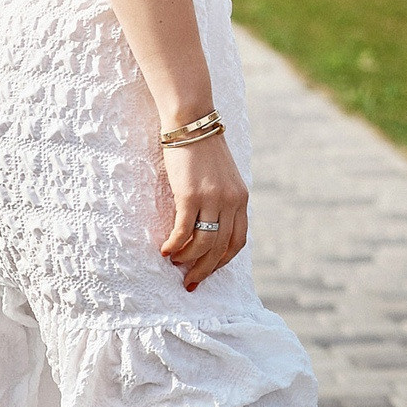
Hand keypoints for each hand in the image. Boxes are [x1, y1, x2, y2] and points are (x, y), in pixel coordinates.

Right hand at [160, 132, 249, 291]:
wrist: (191, 124)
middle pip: (221, 247)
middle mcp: (231, 200)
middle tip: (189, 282)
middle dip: (205, 269)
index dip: (223, 261)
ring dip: (187, 259)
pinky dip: (175, 245)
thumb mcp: (222, 177)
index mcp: (241, 198)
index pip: (238, 240)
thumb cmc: (202, 151)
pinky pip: (184, 231)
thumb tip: (211, 227)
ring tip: (174, 263)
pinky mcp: (190, 195)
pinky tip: (165, 250)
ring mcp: (212, 198)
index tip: (208, 270)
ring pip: (203, 243)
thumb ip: (222, 200)